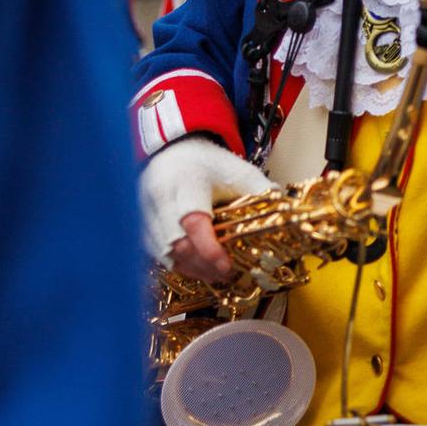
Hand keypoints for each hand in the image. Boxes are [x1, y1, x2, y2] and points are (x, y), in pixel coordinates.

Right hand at [138, 137, 272, 273]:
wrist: (172, 152)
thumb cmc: (207, 163)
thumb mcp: (237, 170)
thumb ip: (259, 191)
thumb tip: (286, 211)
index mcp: (186, 182)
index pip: (193, 221)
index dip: (208, 248)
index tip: (225, 265)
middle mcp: (159, 198)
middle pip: (176, 243)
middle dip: (202, 264)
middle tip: (227, 273)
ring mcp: (144, 213)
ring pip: (163, 253)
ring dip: (191, 268)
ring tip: (216, 274)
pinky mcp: (139, 225)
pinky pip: (155, 253)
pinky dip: (178, 264)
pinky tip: (198, 268)